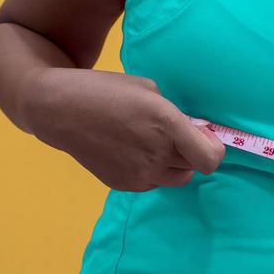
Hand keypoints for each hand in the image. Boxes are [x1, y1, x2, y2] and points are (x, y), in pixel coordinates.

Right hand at [27, 68, 224, 191]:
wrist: (60, 110)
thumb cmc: (105, 89)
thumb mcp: (147, 88)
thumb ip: (174, 112)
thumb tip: (193, 129)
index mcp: (165, 123)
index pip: (210, 158)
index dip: (213, 147)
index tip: (203, 133)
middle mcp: (155, 154)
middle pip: (194, 166)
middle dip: (191, 150)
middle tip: (173, 132)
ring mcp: (139, 174)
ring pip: (177, 177)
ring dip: (175, 162)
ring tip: (152, 141)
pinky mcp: (124, 184)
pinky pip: (153, 182)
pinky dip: (152, 169)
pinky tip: (131, 149)